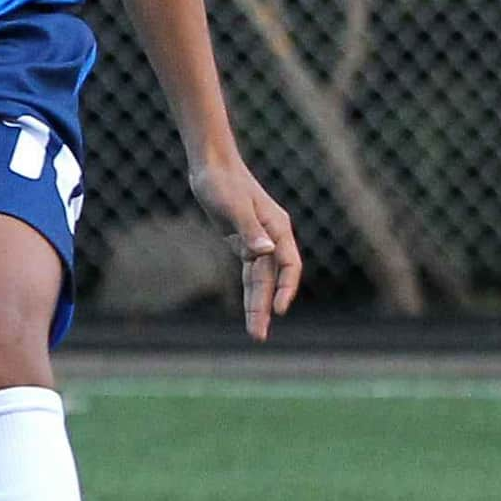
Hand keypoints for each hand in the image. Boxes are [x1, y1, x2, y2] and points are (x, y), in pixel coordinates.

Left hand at [188, 153, 300, 339]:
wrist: (211, 165)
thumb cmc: (223, 181)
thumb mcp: (233, 206)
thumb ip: (250, 230)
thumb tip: (265, 252)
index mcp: (277, 227)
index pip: (288, 265)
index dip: (285, 288)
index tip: (278, 310)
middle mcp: (271, 237)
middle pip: (272, 279)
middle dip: (265, 307)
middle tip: (257, 336)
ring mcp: (258, 240)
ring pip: (260, 279)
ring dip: (257, 304)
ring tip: (255, 331)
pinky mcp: (243, 241)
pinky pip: (250, 272)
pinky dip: (250, 290)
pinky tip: (251, 309)